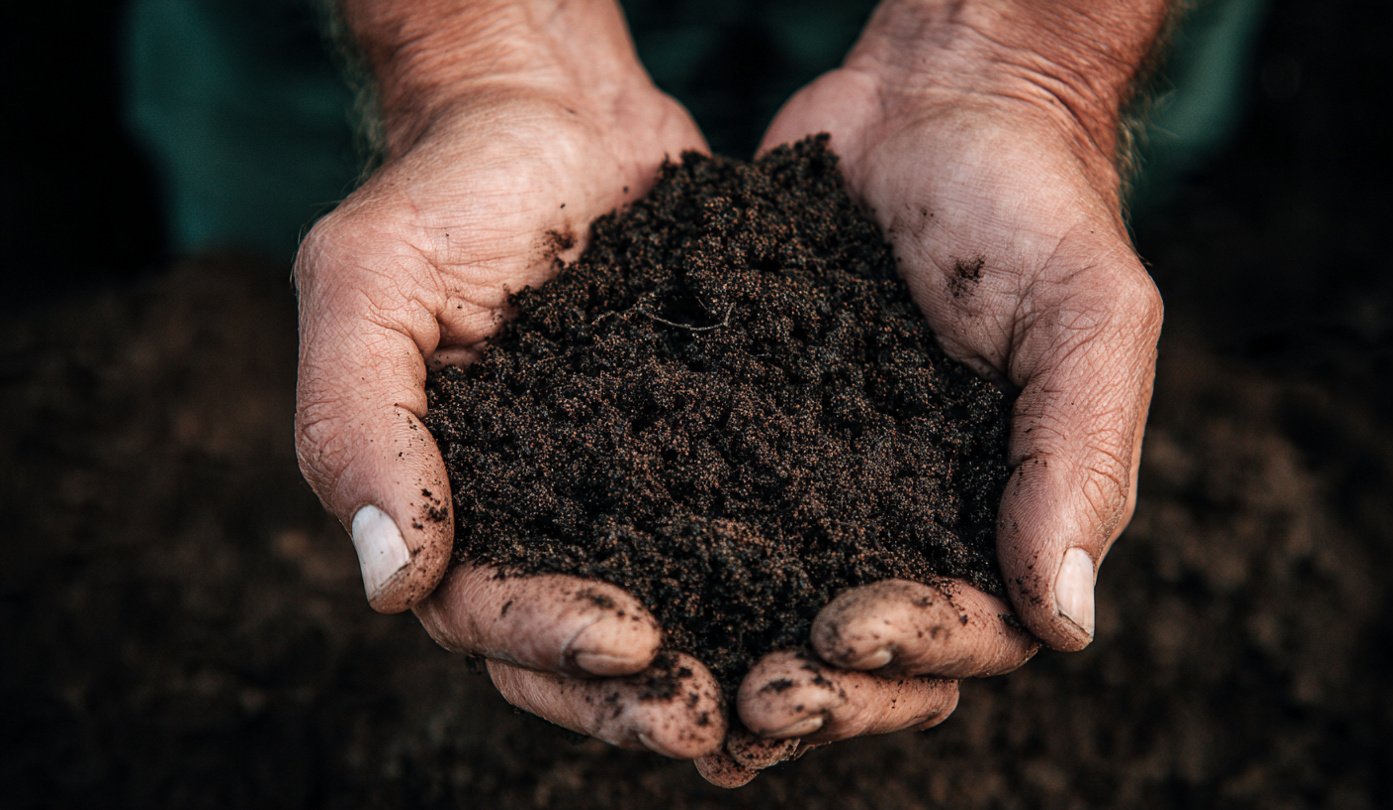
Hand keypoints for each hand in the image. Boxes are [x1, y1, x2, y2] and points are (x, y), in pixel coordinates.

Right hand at [294, 1, 721, 758]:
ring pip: (665, 611)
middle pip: (575, 646)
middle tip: (714, 720)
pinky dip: (772, 584)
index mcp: (447, 502)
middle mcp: (534, 516)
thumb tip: (390, 579)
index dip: (551, 639)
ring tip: (782, 700)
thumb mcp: (369, 285)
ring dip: (715, 667)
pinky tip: (830, 613)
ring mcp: (619, 489)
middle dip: (638, 694)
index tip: (633, 642)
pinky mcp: (699, 449)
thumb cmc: (445, 191)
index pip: (482, 610)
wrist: (552, 115)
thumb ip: (360, 424)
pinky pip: (731, 532)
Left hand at [702, 0, 1165, 783]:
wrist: (937, 104)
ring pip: (786, 606)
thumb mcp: (1089, 318)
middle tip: (745, 699)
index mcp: (1007, 514)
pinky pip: (721, 513)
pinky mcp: (759, 432)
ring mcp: (834, 482)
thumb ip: (1083, 458)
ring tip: (672, 679)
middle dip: (816, 689)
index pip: (972, 631)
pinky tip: (623, 588)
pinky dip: (680, 564)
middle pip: (874, 655)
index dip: (910, 652)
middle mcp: (918, 519)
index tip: (839, 635)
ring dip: (736, 654)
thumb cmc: (1033, 205)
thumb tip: (1066, 623)